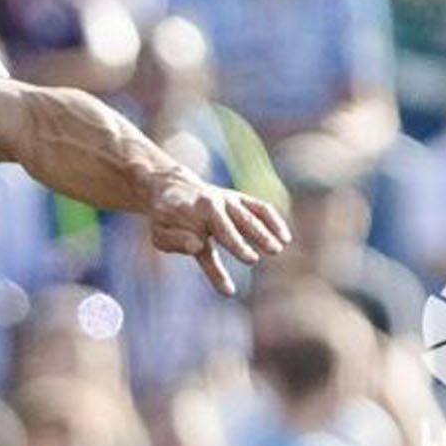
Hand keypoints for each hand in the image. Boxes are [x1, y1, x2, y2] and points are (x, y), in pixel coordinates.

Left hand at [144, 168, 290, 295]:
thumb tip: (197, 245)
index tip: (250, 259)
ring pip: (252, 213)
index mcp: (196, 210)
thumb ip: (175, 241)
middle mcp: (216, 202)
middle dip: (253, 236)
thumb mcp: (160, 233)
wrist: (172, 187)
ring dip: (266, 230)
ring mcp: (229, 200)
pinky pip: (260, 207)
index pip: (220, 228)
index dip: (236, 243)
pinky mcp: (239, 200)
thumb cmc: (166, 218)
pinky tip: (285, 237)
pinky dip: (273, 220)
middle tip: (261, 257)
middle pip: (239, 220)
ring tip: (278, 248)